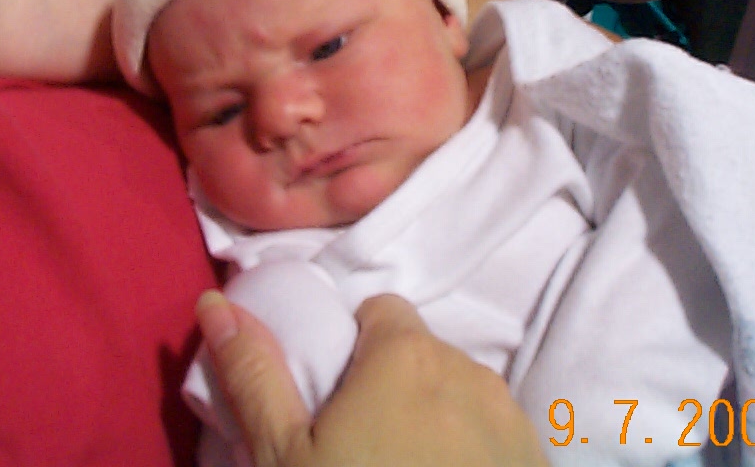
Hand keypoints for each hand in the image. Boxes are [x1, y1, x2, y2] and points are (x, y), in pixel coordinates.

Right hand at [195, 290, 548, 466]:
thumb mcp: (282, 455)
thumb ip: (255, 373)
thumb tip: (216, 303)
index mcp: (407, 356)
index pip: (380, 311)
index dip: (353, 348)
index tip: (336, 399)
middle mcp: (471, 372)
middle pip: (422, 355)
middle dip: (393, 386)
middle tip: (361, 448)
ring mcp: (514, 421)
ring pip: (462, 396)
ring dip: (436, 419)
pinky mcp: (538, 462)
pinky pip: (496, 437)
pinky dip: (474, 454)